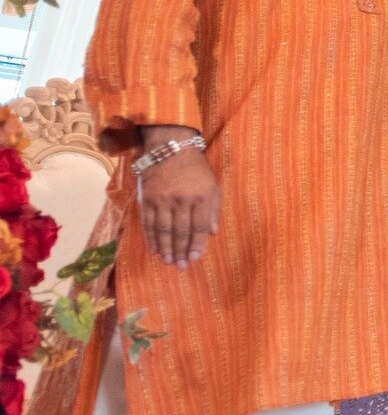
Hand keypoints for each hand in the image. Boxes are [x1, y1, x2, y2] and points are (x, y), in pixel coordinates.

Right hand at [138, 147, 219, 268]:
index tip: (195, 258)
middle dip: (181, 251)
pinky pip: (148, 223)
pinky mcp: (147, 199)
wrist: (170, 149)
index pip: (199, 227)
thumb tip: (212, 233)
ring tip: (168, 262)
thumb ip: (213, 210)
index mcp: (200, 197)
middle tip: (181, 266)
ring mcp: (162, 200)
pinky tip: (155, 249)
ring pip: (163, 230)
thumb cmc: (196, 169)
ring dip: (166, 248)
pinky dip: (151, 238)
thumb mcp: (212, 186)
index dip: (197, 245)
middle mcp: (181, 200)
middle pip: (180, 231)